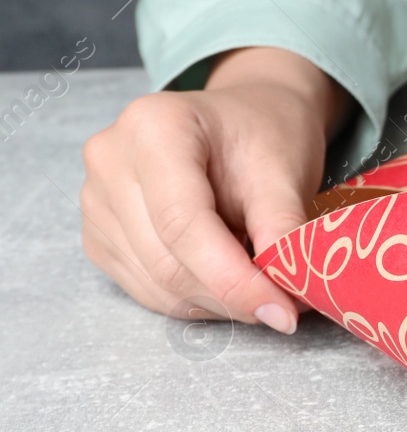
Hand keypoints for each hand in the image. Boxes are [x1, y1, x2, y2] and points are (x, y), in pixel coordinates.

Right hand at [81, 48, 348, 332]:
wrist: (245, 121)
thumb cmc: (266, 134)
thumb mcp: (285, 172)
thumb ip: (282, 230)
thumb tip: (284, 296)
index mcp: (154, 127)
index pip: (183, 224)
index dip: (233, 278)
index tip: (280, 310)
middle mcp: (110, 160)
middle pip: (165, 260)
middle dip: (230, 295)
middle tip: (284, 306)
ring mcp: (96, 200)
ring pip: (155, 284)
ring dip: (216, 302)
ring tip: (262, 287)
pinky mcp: (100, 235)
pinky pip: (145, 288)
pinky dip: (194, 299)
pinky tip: (229, 281)